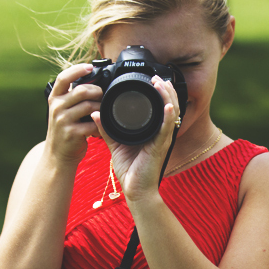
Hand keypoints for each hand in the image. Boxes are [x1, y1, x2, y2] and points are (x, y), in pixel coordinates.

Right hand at [45, 64, 102, 164]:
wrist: (57, 155)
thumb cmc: (66, 129)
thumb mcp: (63, 110)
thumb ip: (73, 97)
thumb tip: (95, 81)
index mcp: (55, 98)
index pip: (63, 78)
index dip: (77, 69)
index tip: (90, 66)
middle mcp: (56, 107)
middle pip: (81, 91)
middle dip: (97, 91)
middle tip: (103, 97)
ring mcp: (63, 120)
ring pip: (89, 106)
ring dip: (101, 108)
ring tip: (104, 112)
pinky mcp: (71, 133)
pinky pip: (92, 124)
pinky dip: (100, 125)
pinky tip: (102, 127)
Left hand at [92, 76, 180, 202]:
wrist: (135, 191)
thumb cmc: (130, 170)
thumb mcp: (115, 145)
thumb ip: (107, 129)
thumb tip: (96, 113)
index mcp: (153, 131)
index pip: (161, 107)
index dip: (160, 93)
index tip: (152, 79)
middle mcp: (161, 133)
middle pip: (170, 106)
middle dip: (166, 90)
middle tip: (157, 77)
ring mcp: (163, 140)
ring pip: (172, 113)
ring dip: (168, 97)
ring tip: (162, 84)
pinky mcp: (160, 147)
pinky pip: (166, 129)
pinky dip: (168, 116)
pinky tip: (168, 106)